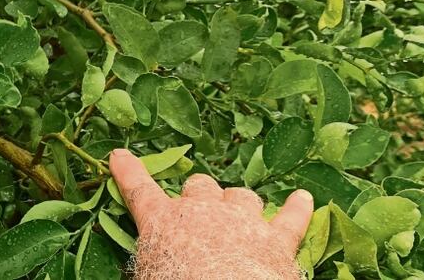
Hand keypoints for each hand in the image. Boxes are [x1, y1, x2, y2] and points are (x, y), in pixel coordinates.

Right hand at [109, 148, 313, 279]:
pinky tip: (303, 199)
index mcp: (162, 221)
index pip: (138, 188)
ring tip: (239, 215)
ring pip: (241, 196)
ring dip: (238, 203)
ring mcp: (242, 221)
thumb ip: (149, 255)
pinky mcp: (276, 239)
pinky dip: (298, 208)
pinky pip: (291, 218)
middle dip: (198, 194)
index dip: (128, 171)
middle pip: (199, 185)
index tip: (120, 156)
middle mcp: (202, 211)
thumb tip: (149, 260)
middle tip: (198, 212)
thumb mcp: (146, 270)